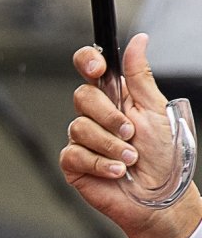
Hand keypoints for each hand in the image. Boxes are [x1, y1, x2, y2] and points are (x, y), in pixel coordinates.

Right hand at [61, 33, 201, 237]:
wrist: (157, 197)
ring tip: (129, 159)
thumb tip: (138, 40)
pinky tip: (116, 171)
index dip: (88, 62)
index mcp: (116, 97)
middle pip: (82, 97)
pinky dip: (100, 163)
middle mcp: (96, 117)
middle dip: (108, 115)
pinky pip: (74, 154)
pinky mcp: (74, 165)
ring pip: (78, 128)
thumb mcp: (156, 110)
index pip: (90, 68)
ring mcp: (83, 141)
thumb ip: (140, 76)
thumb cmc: (163, 157)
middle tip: (130, 132)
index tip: (99, 69)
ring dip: (109, 145)